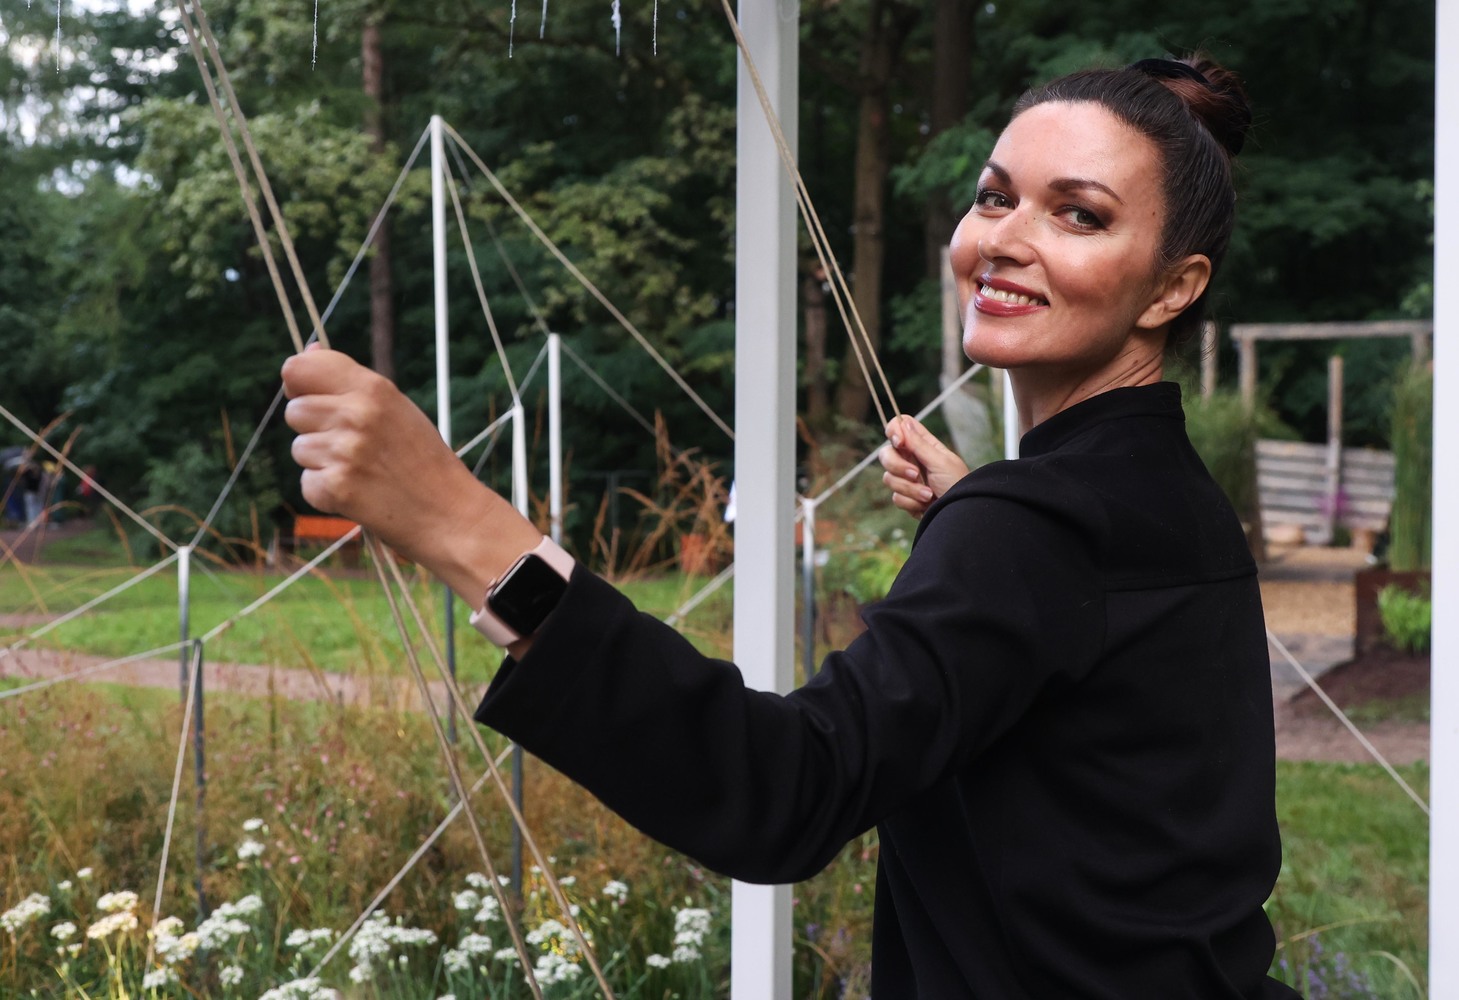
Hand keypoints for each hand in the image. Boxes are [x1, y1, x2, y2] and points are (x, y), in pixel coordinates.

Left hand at [281, 348, 539, 604]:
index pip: (299, 368)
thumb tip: (307, 351)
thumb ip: (350, 383)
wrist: (451, 514)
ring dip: (322, 463)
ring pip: (299, 448)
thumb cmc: (424, 460)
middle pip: (294, 411)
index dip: (298, 384)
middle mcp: (356, 414)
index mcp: (373, 388)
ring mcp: (345, 452)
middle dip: (314, 429)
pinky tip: (360, 493)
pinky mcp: (337, 487)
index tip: (313, 398)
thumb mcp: (396, 408)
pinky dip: (327, 493)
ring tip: (363, 471)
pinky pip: (307, 483)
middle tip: (355, 446)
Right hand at [879, 414, 969, 518]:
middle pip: (886, 454)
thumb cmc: (957, 484)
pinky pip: (896, 497)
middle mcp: (911, 459)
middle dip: (897, 466)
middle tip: (915, 474)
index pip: (899, 427)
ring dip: (910, 489)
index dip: (894, 431)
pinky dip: (911, 502)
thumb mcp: (940, 461)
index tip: (900, 443)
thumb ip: (919, 444)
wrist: (960, 513)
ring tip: (929, 494)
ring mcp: (907, 479)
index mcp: (922, 445)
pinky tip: (926, 505)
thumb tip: (904, 422)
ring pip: (889, 478)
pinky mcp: (906, 497)